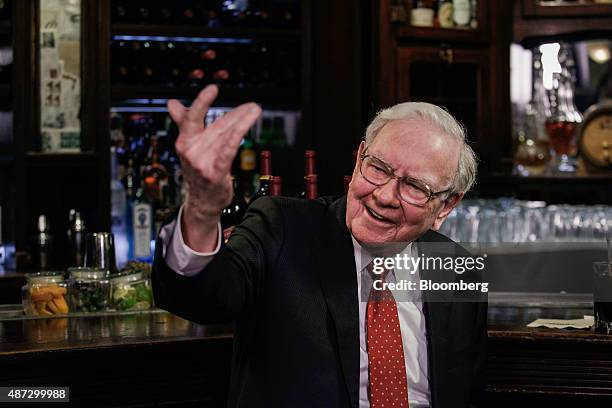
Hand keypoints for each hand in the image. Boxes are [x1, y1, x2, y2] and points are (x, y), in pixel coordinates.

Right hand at [168, 85, 260, 250]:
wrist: (201, 201)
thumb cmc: (198, 170)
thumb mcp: (189, 146)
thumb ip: (183, 122)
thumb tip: (172, 103)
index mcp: (184, 141)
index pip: (192, 117)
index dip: (202, 101)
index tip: (213, 88)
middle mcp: (191, 150)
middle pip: (217, 126)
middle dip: (236, 115)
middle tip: (252, 105)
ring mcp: (201, 162)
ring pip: (226, 136)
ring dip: (243, 123)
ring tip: (255, 111)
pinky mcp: (214, 173)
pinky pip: (227, 151)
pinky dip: (235, 137)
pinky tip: (244, 127)